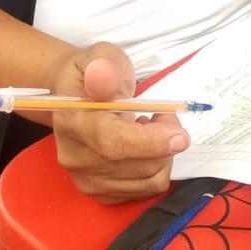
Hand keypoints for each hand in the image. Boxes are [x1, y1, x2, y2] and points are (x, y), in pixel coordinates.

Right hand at [47, 42, 188, 203]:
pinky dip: (156, 168)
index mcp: (73, 121)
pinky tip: (143, 148)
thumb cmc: (90, 76)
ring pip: (147, 180)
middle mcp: (75, 157)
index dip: (150, 142)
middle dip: (165, 140)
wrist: (71, 99)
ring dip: (163, 154)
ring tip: (149, 129)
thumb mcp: (99, 56)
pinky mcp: (101, 193)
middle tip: (162, 115)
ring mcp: (87, 180)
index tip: (179, 136)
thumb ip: (105, 65)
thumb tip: (105, 78)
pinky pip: (146, 190)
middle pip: (137, 165)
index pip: (112, 142)